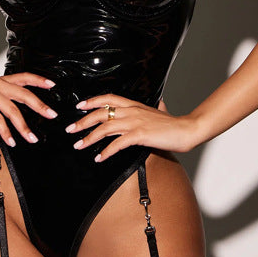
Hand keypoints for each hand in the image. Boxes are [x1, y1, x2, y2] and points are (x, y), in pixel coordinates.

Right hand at [0, 73, 57, 145]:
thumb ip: (8, 98)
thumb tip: (28, 108)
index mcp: (2, 81)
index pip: (24, 77)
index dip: (39, 80)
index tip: (52, 85)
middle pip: (23, 94)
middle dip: (39, 106)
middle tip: (51, 115)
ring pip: (12, 110)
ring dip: (23, 127)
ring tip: (31, 138)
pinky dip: (6, 133)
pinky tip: (11, 141)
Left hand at [66, 95, 201, 160]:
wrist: (187, 129)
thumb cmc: (174, 124)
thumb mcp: (161, 111)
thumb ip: (157, 107)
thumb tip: (160, 103)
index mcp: (135, 104)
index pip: (109, 98)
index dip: (92, 101)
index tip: (79, 105)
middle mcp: (132, 111)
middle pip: (101, 113)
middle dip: (83, 121)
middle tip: (71, 129)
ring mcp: (135, 122)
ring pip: (105, 128)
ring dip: (89, 137)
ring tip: (79, 145)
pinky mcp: (140, 135)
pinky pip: (117, 143)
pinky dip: (106, 151)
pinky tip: (99, 158)